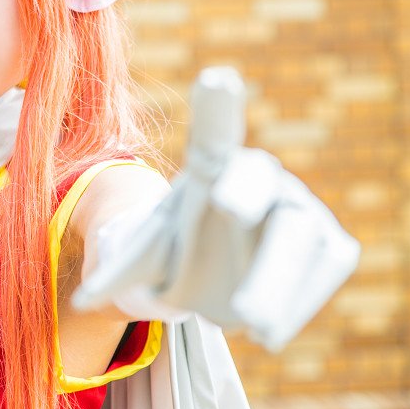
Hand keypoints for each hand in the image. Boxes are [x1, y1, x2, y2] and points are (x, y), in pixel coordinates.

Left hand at [72, 67, 359, 351]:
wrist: (215, 273)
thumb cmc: (174, 252)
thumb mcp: (143, 258)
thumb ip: (120, 272)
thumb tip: (80, 301)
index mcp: (210, 167)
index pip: (213, 132)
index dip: (216, 107)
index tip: (216, 78)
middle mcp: (260, 175)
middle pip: (257, 183)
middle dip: (242, 196)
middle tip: (224, 215)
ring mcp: (300, 205)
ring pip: (299, 234)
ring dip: (278, 281)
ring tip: (252, 327)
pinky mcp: (329, 241)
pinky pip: (328, 262)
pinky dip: (302, 298)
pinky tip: (269, 330)